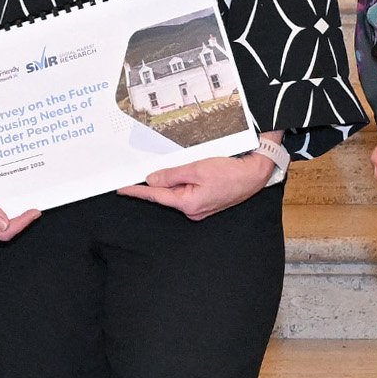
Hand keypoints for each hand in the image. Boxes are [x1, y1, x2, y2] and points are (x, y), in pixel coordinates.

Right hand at [0, 146, 38, 242]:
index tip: (32, 213)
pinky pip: (2, 214)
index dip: (20, 225)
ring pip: (5, 224)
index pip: (2, 232)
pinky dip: (13, 209)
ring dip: (18, 217)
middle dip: (21, 222)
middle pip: (5, 231)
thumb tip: (2, 226)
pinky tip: (18, 202)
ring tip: (28, 206)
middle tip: (34, 211)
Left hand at [120, 149, 277, 221]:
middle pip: (166, 194)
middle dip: (158, 182)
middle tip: (149, 169)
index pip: (156, 196)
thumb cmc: (230, 172)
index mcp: (188, 203)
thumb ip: (172, 175)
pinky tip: (189, 172)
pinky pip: (187, 192)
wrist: (254, 174)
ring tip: (186, 167)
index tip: (122, 189)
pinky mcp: (205, 202)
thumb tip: (152, 180)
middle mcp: (192, 210)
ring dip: (175, 180)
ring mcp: (200, 208)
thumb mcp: (196, 168)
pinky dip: (184, 182)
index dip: (137, 191)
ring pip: (177, 192)